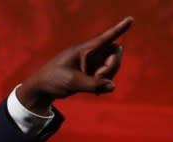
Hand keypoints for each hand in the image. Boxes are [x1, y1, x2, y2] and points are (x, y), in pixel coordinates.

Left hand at [17, 16, 133, 113]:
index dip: (119, 29)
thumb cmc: (53, 79)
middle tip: (99, 77)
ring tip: (94, 87)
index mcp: (83, 49)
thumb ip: (92, 84)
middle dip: (112, 65)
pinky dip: (105, 83)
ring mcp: (92, 63)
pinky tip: (97, 92)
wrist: (42, 88)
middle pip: (115, 53)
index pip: (104, 37)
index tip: (130, 19)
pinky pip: (107, 76)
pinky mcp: (91, 73)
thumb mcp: (72, 82)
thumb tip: (112, 86)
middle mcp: (90, 54)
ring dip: (109, 76)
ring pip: (113, 65)